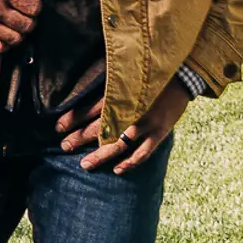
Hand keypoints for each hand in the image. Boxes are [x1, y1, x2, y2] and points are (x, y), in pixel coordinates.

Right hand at [0, 0, 60, 53]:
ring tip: (16, 26)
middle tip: (25, 16)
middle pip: (27, 25)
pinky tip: (5, 36)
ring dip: (20, 34)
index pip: (34, 7)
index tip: (31, 4)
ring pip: (14, 39)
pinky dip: (5, 45)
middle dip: (31, 21)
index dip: (37, 7)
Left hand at [66, 81, 188, 172]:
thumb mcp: (130, 75)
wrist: (184, 73)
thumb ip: (111, 86)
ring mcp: (146, 122)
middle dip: (80, 138)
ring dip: (101, 155)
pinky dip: (131, 162)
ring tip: (85, 164)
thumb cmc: (153, 74)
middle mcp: (130, 109)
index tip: (58, 127)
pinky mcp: (160, 131)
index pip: (91, 108)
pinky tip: (117, 170)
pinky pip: (144, 152)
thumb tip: (91, 94)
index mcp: (121, 93)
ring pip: (118, 143)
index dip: (74, 118)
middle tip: (64, 146)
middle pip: (100, 127)